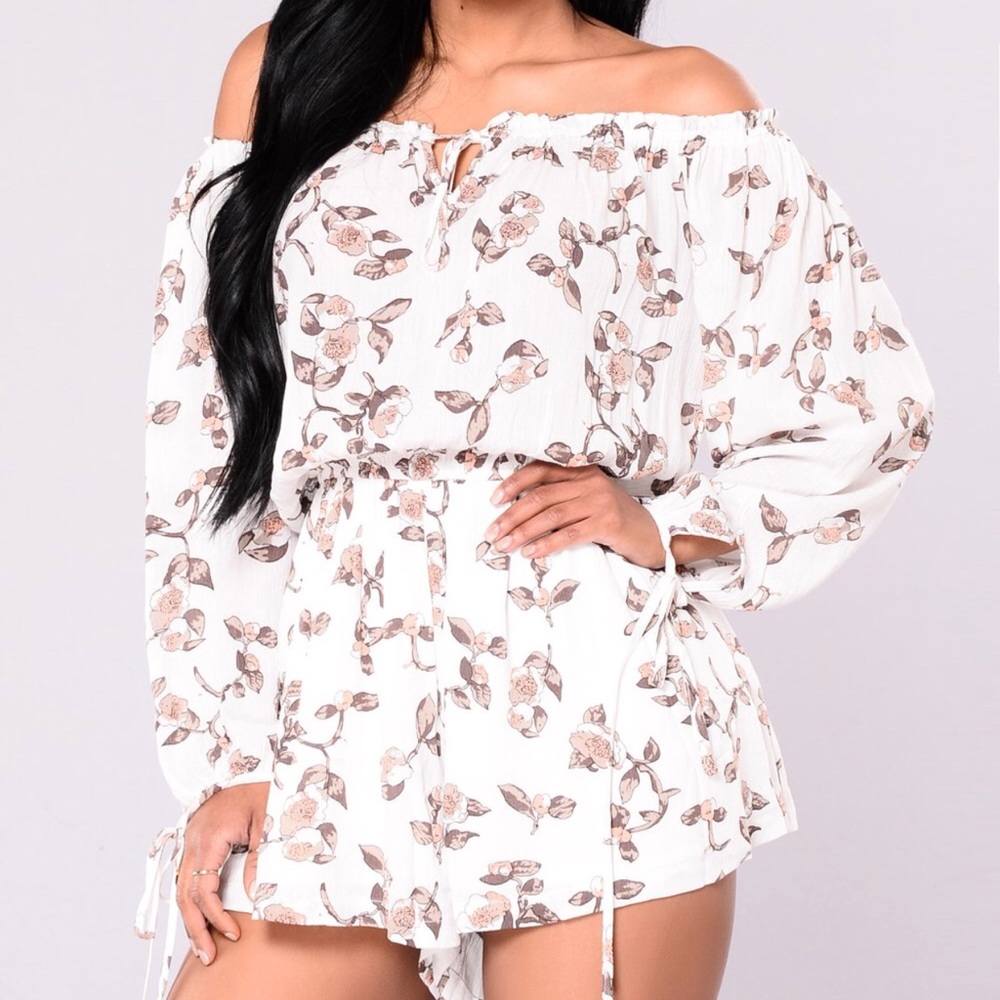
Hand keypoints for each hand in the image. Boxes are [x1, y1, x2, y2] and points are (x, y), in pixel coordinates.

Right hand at [175, 780, 268, 964]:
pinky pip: (187, 875)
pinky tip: (199, 915)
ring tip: (202, 945)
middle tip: (208, 955)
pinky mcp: (196, 838)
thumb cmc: (263, 789)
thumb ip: (258, 860)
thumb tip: (253, 896)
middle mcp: (194, 839)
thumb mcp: (267, 824)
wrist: (253, 764)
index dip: (215, 917)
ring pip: (182, 887)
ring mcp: (191, 838)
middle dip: (195, 928)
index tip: (231, 934)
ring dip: (190, 917)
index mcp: (209, 836)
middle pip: (185, 894)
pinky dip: (191, 899)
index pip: (203, 889)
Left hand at [484, 460, 667, 569]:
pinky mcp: (608, 523)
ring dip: (522, 532)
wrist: (655, 536)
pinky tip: (530, 553)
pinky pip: (569, 534)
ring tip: (504, 545)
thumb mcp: (590, 502)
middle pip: (541, 495)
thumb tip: (519, 512)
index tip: (493, 501)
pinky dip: (546, 544)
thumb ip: (563, 498)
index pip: (541, 470)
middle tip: (492, 533)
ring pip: (551, 515)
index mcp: (583, 472)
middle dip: (511, 515)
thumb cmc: (616, 522)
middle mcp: (590, 482)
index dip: (514, 484)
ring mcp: (600, 502)